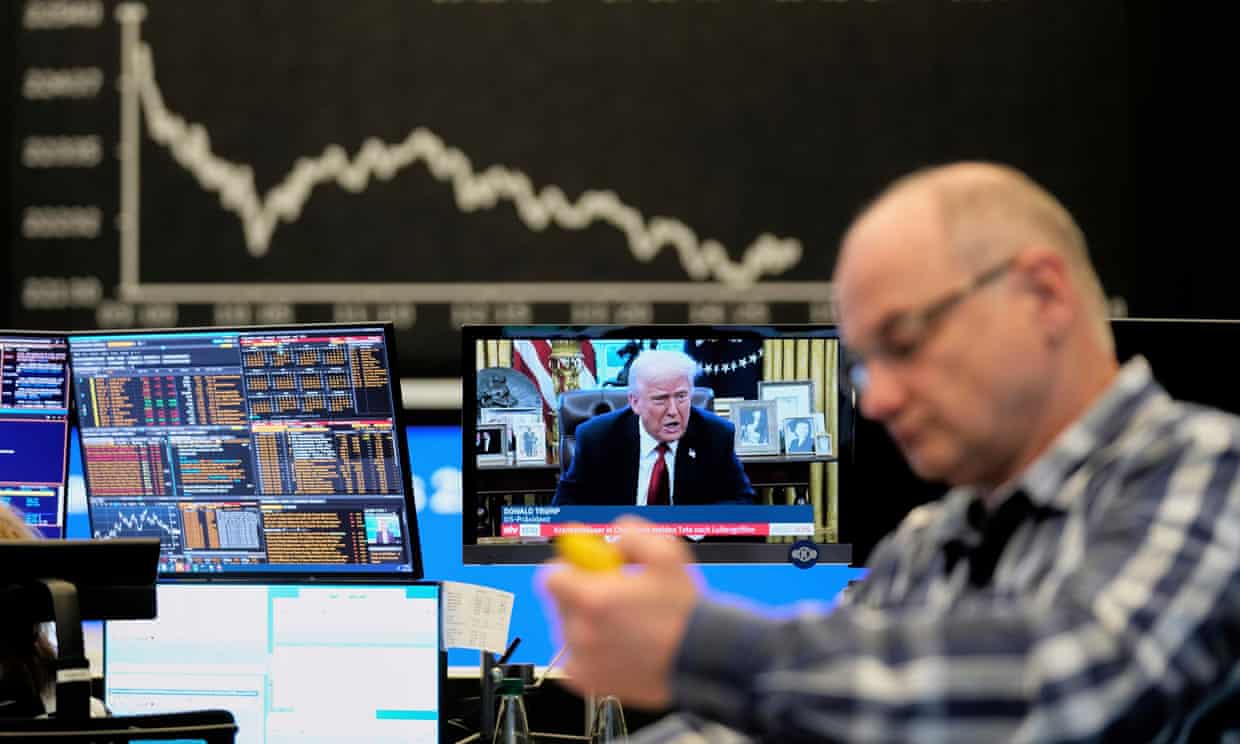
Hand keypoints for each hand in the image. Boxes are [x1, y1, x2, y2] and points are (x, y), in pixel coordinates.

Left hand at [543, 516, 699, 708]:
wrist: (701, 660)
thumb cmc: (685, 612)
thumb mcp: (667, 554)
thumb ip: (633, 534)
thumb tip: (616, 532)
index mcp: (592, 600)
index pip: (550, 576)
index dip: (568, 566)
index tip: (585, 566)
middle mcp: (581, 632)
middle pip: (559, 601)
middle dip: (580, 591)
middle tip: (612, 592)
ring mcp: (583, 660)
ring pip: (569, 628)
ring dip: (587, 620)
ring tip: (624, 621)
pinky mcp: (589, 681)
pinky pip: (576, 657)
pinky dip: (590, 648)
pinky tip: (618, 643)